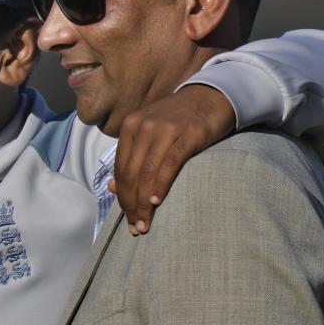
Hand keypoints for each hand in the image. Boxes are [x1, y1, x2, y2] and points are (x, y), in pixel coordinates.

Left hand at [111, 84, 235, 234]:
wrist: (211, 96)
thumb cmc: (178, 120)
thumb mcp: (150, 134)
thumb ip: (132, 158)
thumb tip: (112, 189)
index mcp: (131, 126)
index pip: (121, 169)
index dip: (122, 197)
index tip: (127, 219)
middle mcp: (144, 126)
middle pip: (131, 173)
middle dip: (132, 205)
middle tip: (136, 228)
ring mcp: (166, 129)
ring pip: (147, 172)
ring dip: (144, 202)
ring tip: (146, 224)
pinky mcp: (189, 134)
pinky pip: (170, 164)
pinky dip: (161, 184)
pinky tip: (157, 202)